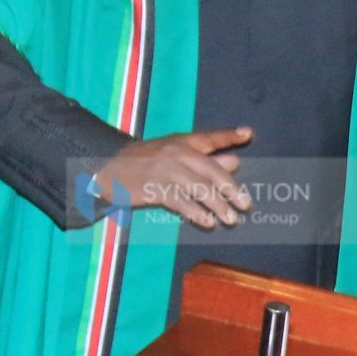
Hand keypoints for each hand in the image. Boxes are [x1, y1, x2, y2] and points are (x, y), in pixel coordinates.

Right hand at [89, 127, 253, 229]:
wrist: (108, 168)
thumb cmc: (148, 162)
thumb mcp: (176, 155)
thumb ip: (207, 158)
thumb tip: (236, 161)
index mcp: (182, 141)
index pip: (209, 137)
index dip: (228, 135)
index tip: (247, 134)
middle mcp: (175, 152)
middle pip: (209, 169)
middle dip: (230, 188)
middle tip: (246, 204)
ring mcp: (164, 169)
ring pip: (197, 188)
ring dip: (216, 205)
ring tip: (231, 219)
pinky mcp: (153, 187)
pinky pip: (179, 201)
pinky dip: (195, 212)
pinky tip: (207, 221)